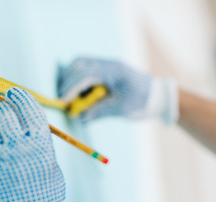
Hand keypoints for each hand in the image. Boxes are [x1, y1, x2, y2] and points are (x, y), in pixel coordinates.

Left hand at [0, 87, 70, 201]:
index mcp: (41, 146)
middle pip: (6, 113)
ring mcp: (0, 158)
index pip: (29, 109)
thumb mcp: (51, 166)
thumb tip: (26, 120)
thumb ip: (40, 143)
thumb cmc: (44, 196)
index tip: (13, 91)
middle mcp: (20, 148)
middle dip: (1, 106)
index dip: (20, 97)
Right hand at [58, 57, 177, 123]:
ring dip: (72, 78)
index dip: (70, 88)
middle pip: (80, 63)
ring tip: (69, 95)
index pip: (84, 75)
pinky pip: (89, 69)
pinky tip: (80, 93)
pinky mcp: (108, 69)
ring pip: (82, 64)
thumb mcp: (120, 109)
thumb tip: (79, 118)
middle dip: (67, 79)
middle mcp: (109, 64)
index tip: (62, 101)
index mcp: (113, 71)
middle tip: (61, 96)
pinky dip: (80, 79)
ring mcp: (109, 64)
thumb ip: (98, 112)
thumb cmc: (142, 102)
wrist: (160, 96)